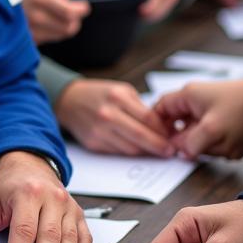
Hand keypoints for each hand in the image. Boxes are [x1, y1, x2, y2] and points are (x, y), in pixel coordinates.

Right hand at [18, 0, 90, 43]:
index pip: (70, 11)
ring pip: (63, 34)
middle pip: (70, 26)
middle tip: (72, 10)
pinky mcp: (31, 41)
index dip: (81, 9)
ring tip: (59, 15)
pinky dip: (55, 32)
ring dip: (66, 25)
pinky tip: (49, 23)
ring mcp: (32, 31)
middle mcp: (36, 16)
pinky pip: (52, 39)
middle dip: (75, 18)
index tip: (83, 5)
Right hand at [57, 78, 173, 156]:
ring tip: (156, 150)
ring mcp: (99, 130)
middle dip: (158, 146)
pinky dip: (130, 152)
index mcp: (118, 97)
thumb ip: (140, 108)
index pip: (148, 119)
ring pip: (130, 148)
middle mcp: (108, 114)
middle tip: (169, 151)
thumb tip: (162, 127)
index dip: (163, 131)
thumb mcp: (122, 91)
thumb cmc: (100, 94)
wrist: (69, 100)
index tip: (173, 137)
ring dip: (146, 151)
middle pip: (140, 136)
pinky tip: (137, 148)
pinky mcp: (93, 143)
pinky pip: (118, 152)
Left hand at [122, 0, 183, 20]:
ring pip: (156, 16)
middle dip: (141, 13)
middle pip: (156, 12)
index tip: (132, 10)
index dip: (145, 7)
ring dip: (143, 14)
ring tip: (129, 6)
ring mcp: (171, 1)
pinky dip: (147, 13)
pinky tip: (136, 7)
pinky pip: (157, 14)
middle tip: (124, 8)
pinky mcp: (168, 5)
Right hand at [154, 76, 242, 159]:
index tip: (162, 145)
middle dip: (188, 140)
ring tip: (222, 145)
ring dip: (207, 142)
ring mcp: (211, 105)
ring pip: (198, 130)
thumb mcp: (212, 132)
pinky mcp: (225, 113)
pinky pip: (214, 131)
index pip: (160, 110)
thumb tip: (180, 151)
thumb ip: (190, 144)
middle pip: (179, 123)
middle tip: (196, 151)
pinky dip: (220, 141)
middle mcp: (196, 98)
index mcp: (187, 96)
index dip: (157, 128)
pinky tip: (233, 143)